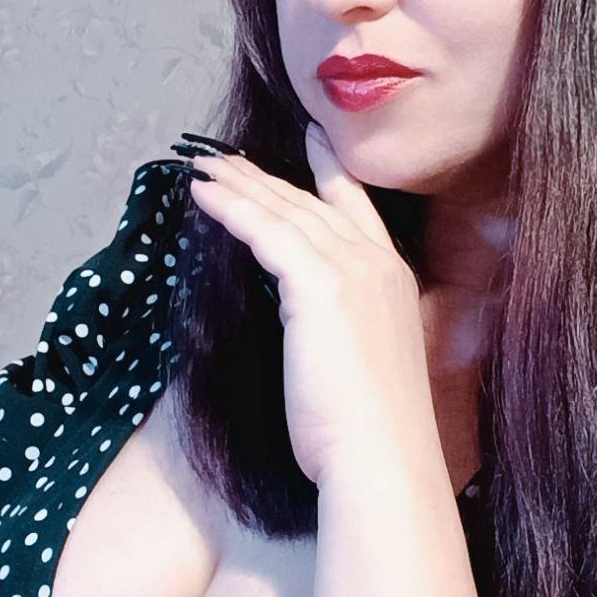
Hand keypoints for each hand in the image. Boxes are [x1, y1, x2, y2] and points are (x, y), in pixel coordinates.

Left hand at [186, 124, 436, 485]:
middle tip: (229, 156)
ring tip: (205, 168)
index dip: (330, 170)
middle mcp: (378, 263)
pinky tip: (203, 195)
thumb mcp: (364, 361)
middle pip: (312, 204)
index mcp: (393, 280)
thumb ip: (342, 324)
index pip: (357, 207)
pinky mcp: (320, 283)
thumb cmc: (369, 431)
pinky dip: (232, 208)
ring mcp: (353, 270)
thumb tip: (306, 318)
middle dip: (267, 177)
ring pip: (286, 211)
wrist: (382, 458)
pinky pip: (266, 231)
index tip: (313, 138)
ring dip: (241, 185)